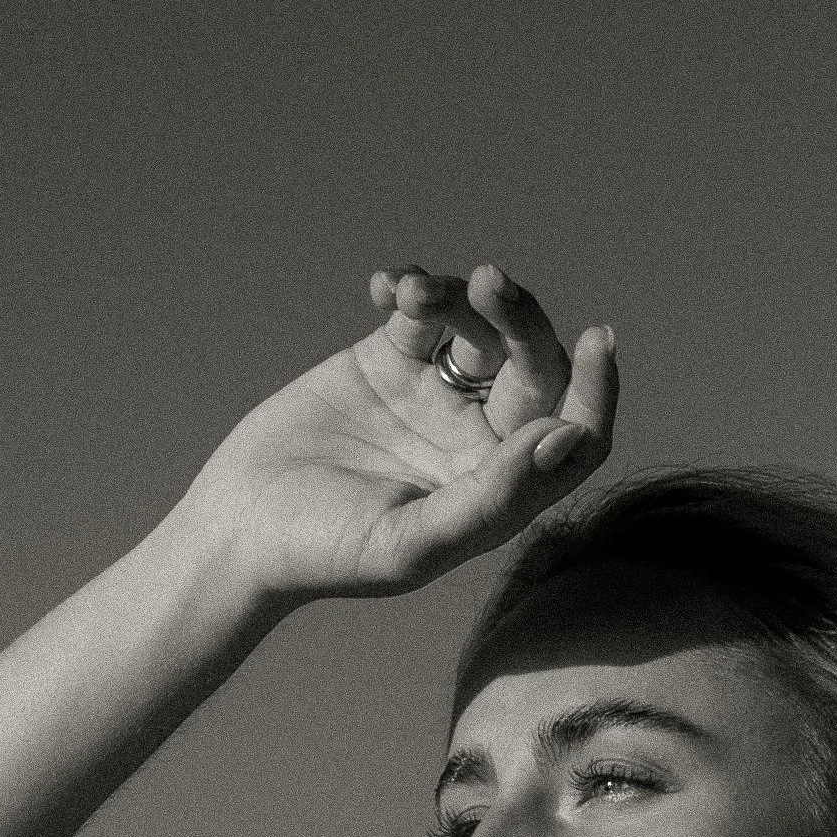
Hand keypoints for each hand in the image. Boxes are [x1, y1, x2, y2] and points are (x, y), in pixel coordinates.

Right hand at [177, 264, 617, 606]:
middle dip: (520, 317)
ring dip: (460, 296)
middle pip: (532, 365)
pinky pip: (421, 312)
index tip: (598, 340)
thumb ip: (494, 498)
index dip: (596, 389)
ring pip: (479, 328)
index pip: (573, 434)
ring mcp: (435, 398)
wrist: (238, 529)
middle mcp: (479, 442)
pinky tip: (384, 288)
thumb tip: (565, 439)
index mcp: (502, 493)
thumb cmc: (327, 554)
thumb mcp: (414, 542)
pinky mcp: (387, 362)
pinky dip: (412, 289)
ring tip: (413, 294)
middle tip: (488, 283)